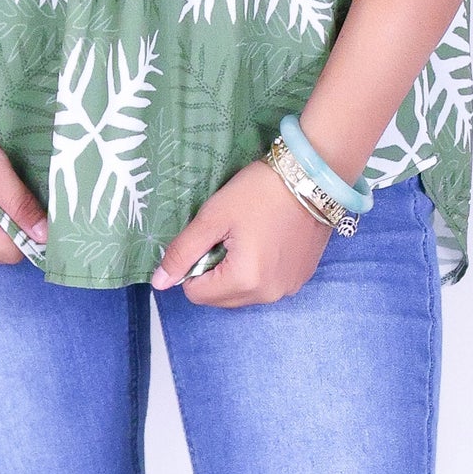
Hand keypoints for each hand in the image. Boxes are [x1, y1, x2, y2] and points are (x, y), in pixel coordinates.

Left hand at [150, 159, 332, 307]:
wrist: (313, 175)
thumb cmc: (260, 191)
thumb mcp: (213, 217)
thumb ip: (183, 252)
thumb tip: (159, 283)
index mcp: (244, 281)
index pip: (196, 294)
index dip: (193, 267)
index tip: (210, 238)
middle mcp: (269, 294)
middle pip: (220, 298)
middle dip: (215, 272)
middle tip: (229, 236)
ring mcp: (288, 288)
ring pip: (243, 294)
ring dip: (236, 273)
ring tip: (249, 236)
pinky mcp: (301, 278)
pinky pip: (266, 285)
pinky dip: (259, 270)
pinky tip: (267, 240)